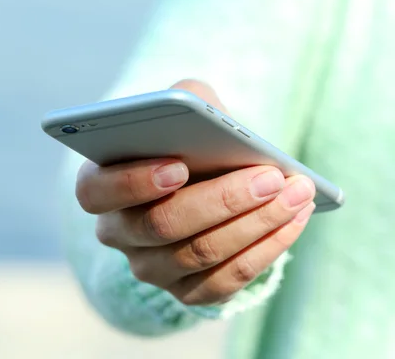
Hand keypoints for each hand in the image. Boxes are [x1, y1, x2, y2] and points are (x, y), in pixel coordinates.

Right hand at [75, 80, 315, 305]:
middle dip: (223, 200)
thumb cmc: (185, 143)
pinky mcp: (187, 292)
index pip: (97, 190)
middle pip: (162, 224)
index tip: (180, 165)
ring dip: (257, 222)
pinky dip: (267, 248)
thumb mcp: (179, 112)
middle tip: (270, 177)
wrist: (200, 185)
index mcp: (100, 187)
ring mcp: (151, 268)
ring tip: (297, 192)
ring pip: (202, 253)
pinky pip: (227, 280)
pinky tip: (294, 218)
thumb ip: (186, 103)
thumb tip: (212, 118)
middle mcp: (119, 233)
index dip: (134, 181)